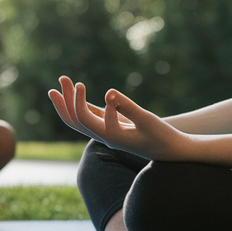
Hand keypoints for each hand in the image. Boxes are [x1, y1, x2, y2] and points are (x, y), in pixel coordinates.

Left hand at [47, 76, 186, 160]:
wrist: (171, 151)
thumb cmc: (161, 135)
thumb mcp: (146, 120)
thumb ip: (127, 106)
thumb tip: (108, 92)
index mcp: (110, 137)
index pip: (85, 119)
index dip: (79, 101)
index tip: (81, 84)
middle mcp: (105, 136)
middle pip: (76, 120)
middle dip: (65, 101)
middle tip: (60, 79)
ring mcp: (108, 132)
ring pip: (82, 118)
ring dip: (72, 100)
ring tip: (63, 80)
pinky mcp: (114, 127)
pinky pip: (93, 116)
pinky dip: (84, 104)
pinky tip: (79, 93)